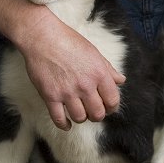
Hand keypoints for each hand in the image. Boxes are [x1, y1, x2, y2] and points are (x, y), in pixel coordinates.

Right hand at [17, 9, 124, 129]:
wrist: (43, 37)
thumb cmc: (69, 41)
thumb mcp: (94, 52)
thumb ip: (108, 69)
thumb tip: (121, 80)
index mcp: (99, 73)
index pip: (113, 100)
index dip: (112, 107)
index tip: (107, 107)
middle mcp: (85, 85)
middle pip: (97, 113)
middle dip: (97, 115)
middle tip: (93, 111)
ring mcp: (67, 92)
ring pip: (80, 118)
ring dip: (81, 117)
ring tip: (79, 111)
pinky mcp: (50, 96)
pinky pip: (59, 119)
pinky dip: (64, 125)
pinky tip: (66, 124)